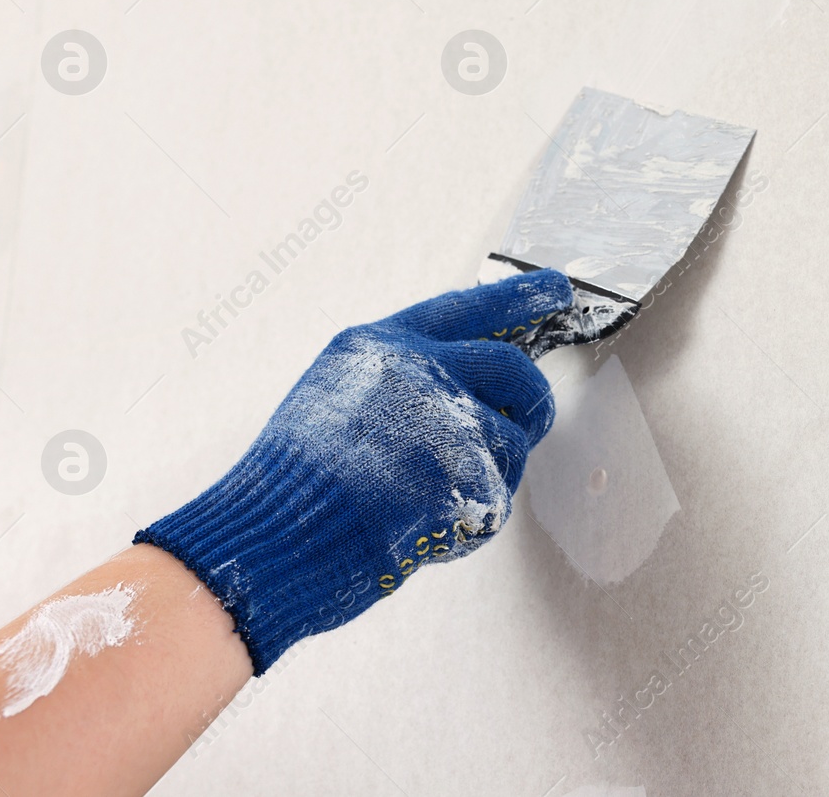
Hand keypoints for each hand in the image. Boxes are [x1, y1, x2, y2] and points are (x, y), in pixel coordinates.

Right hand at [135, 269, 574, 673]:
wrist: (271, 540)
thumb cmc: (294, 482)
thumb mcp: (335, 397)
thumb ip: (402, 381)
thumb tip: (469, 388)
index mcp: (382, 346)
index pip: (465, 308)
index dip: (516, 298)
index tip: (557, 288)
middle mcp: (418, 371)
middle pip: (514, 369)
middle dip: (532, 402)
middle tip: (530, 422)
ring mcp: (444, 421)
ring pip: (513, 440)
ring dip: (492, 474)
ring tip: (432, 497)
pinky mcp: (461, 474)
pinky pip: (498, 497)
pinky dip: (472, 520)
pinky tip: (422, 527)